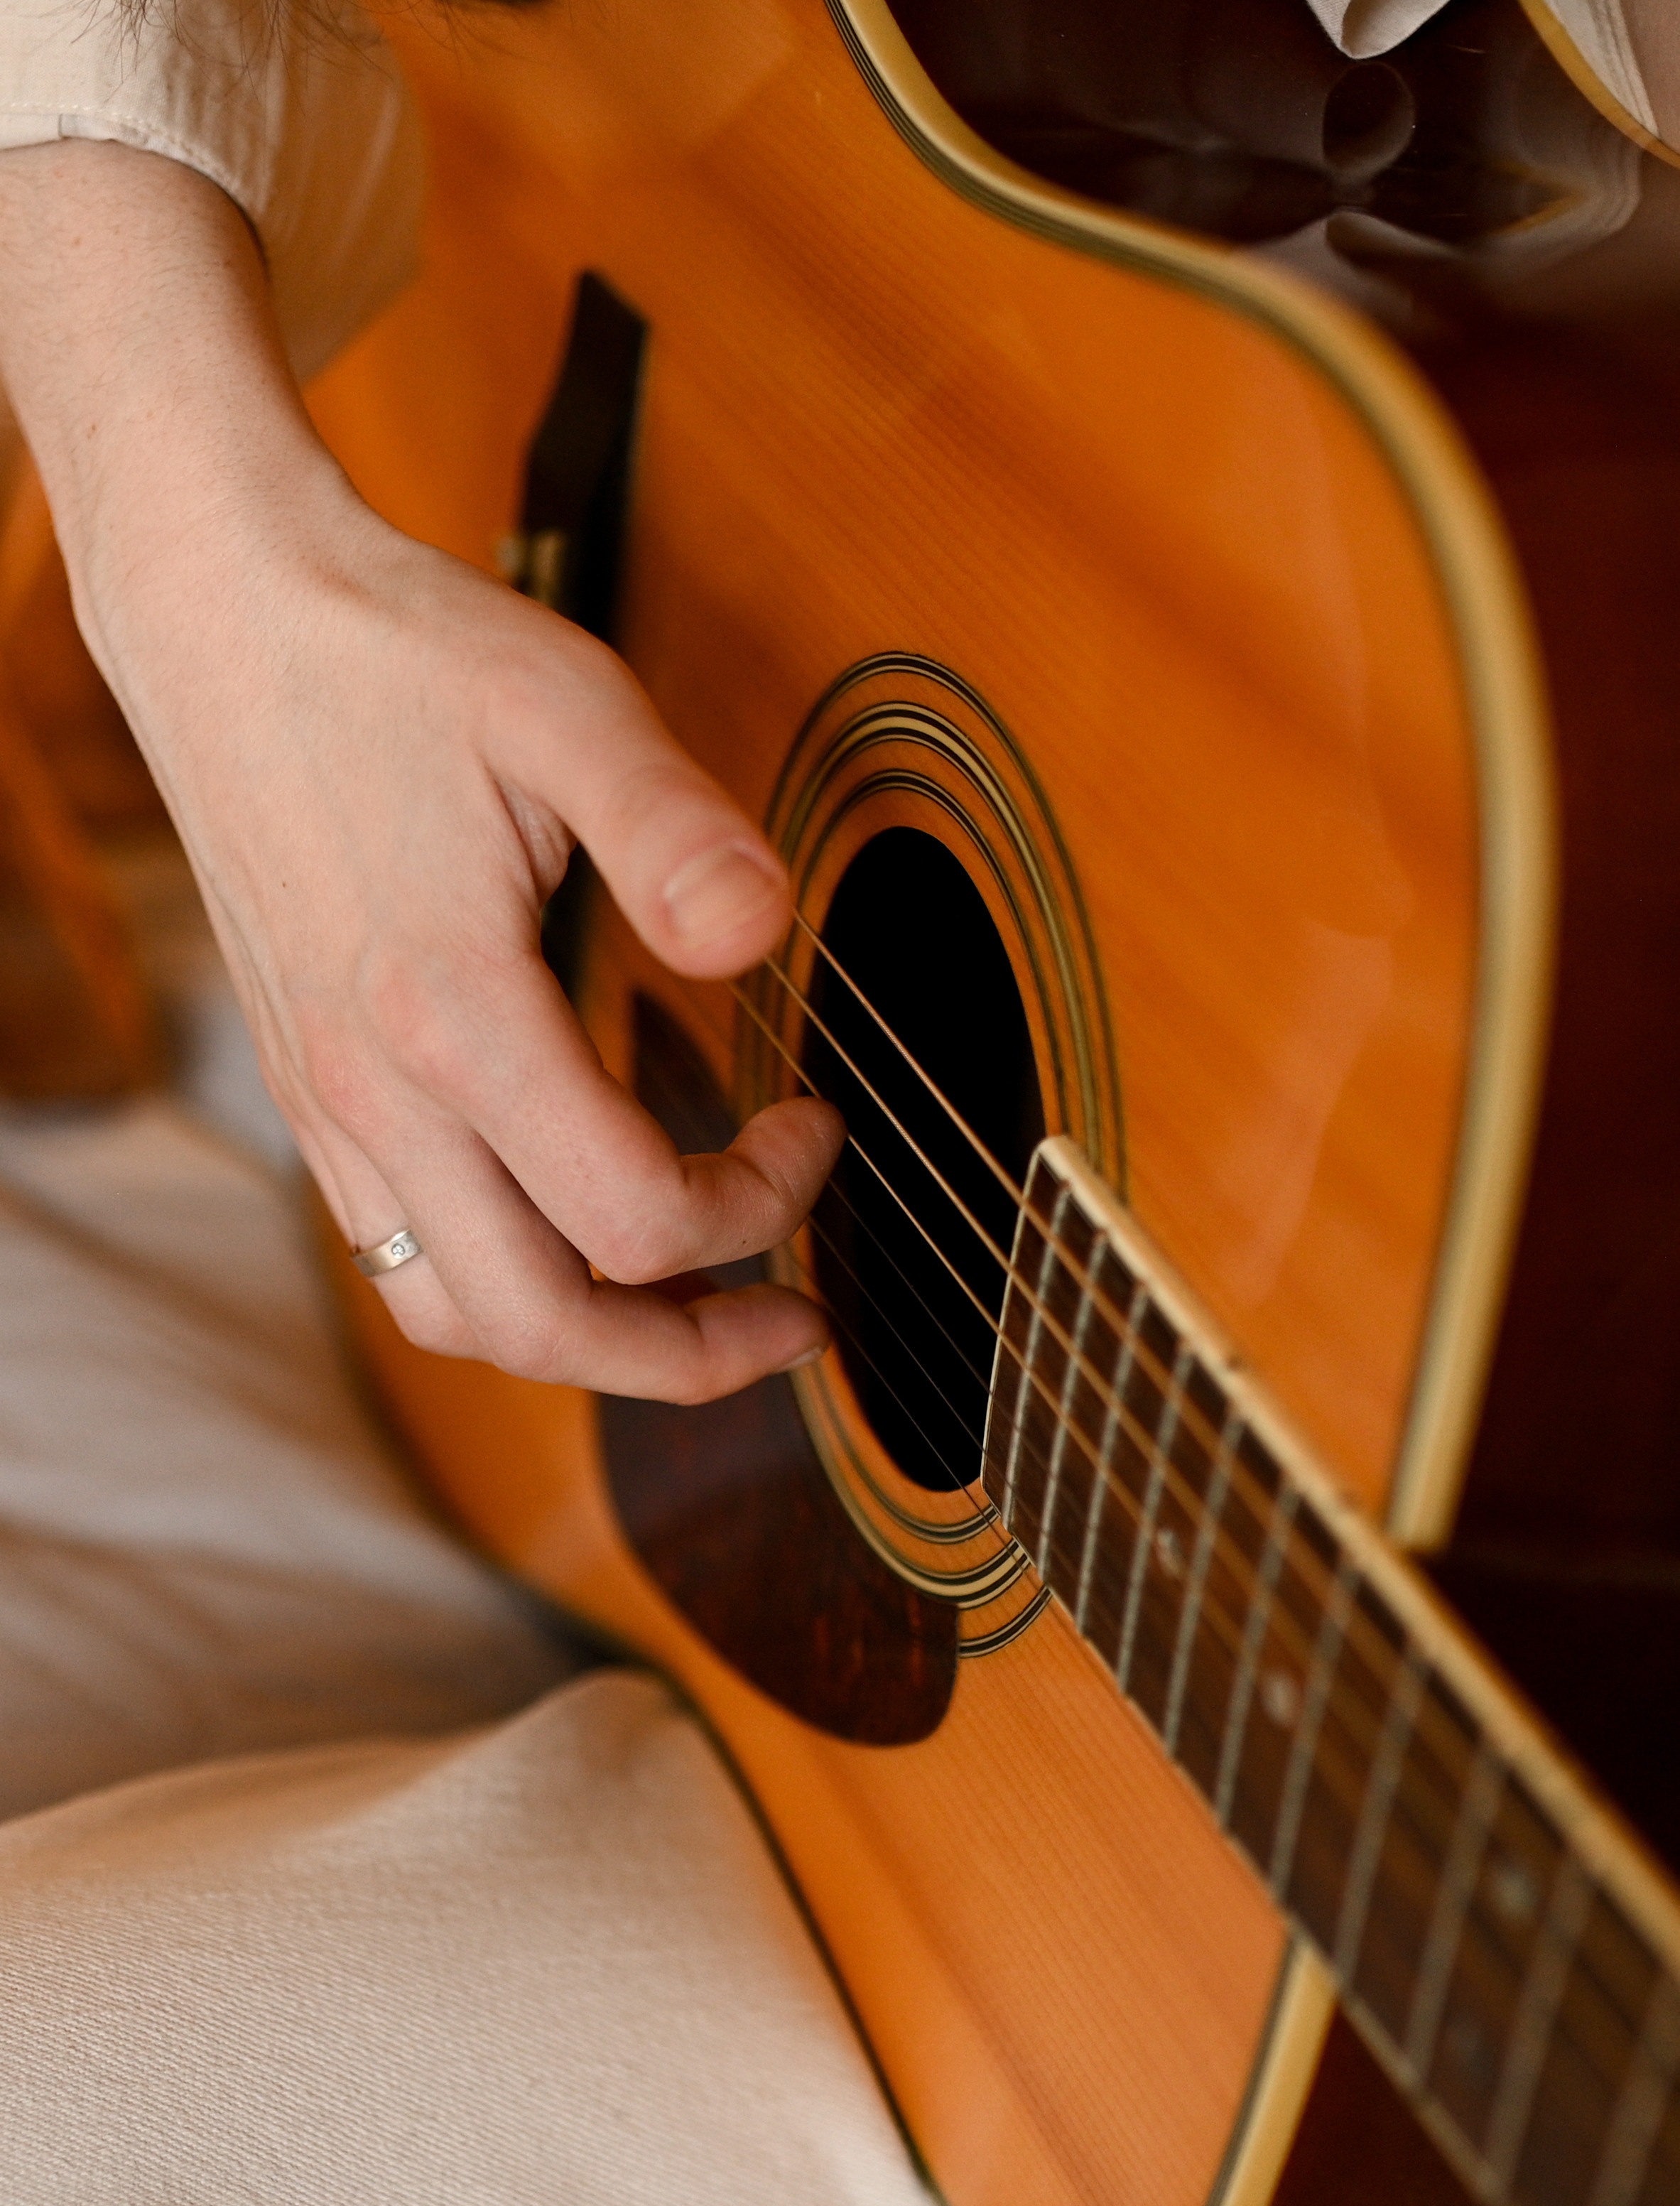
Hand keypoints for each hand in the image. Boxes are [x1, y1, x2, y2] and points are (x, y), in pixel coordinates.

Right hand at [0, 143, 840, 1399]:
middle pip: (540, 1325)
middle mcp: (375, 1091)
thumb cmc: (396, 656)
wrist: (223, 618)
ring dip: (591, 1342)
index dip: (760, 1204)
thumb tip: (765, 933)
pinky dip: (505, 1286)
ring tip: (693, 1304)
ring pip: (457, 1313)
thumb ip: (674, 830)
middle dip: (687, 1354)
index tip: (814, 1125)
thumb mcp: (566, 707)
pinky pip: (402, 1256)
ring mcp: (330, 1105)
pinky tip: (573, 1231)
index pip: (631, 1218)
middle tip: (789, 1316)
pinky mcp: (310, 1092)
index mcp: (450, 1015)